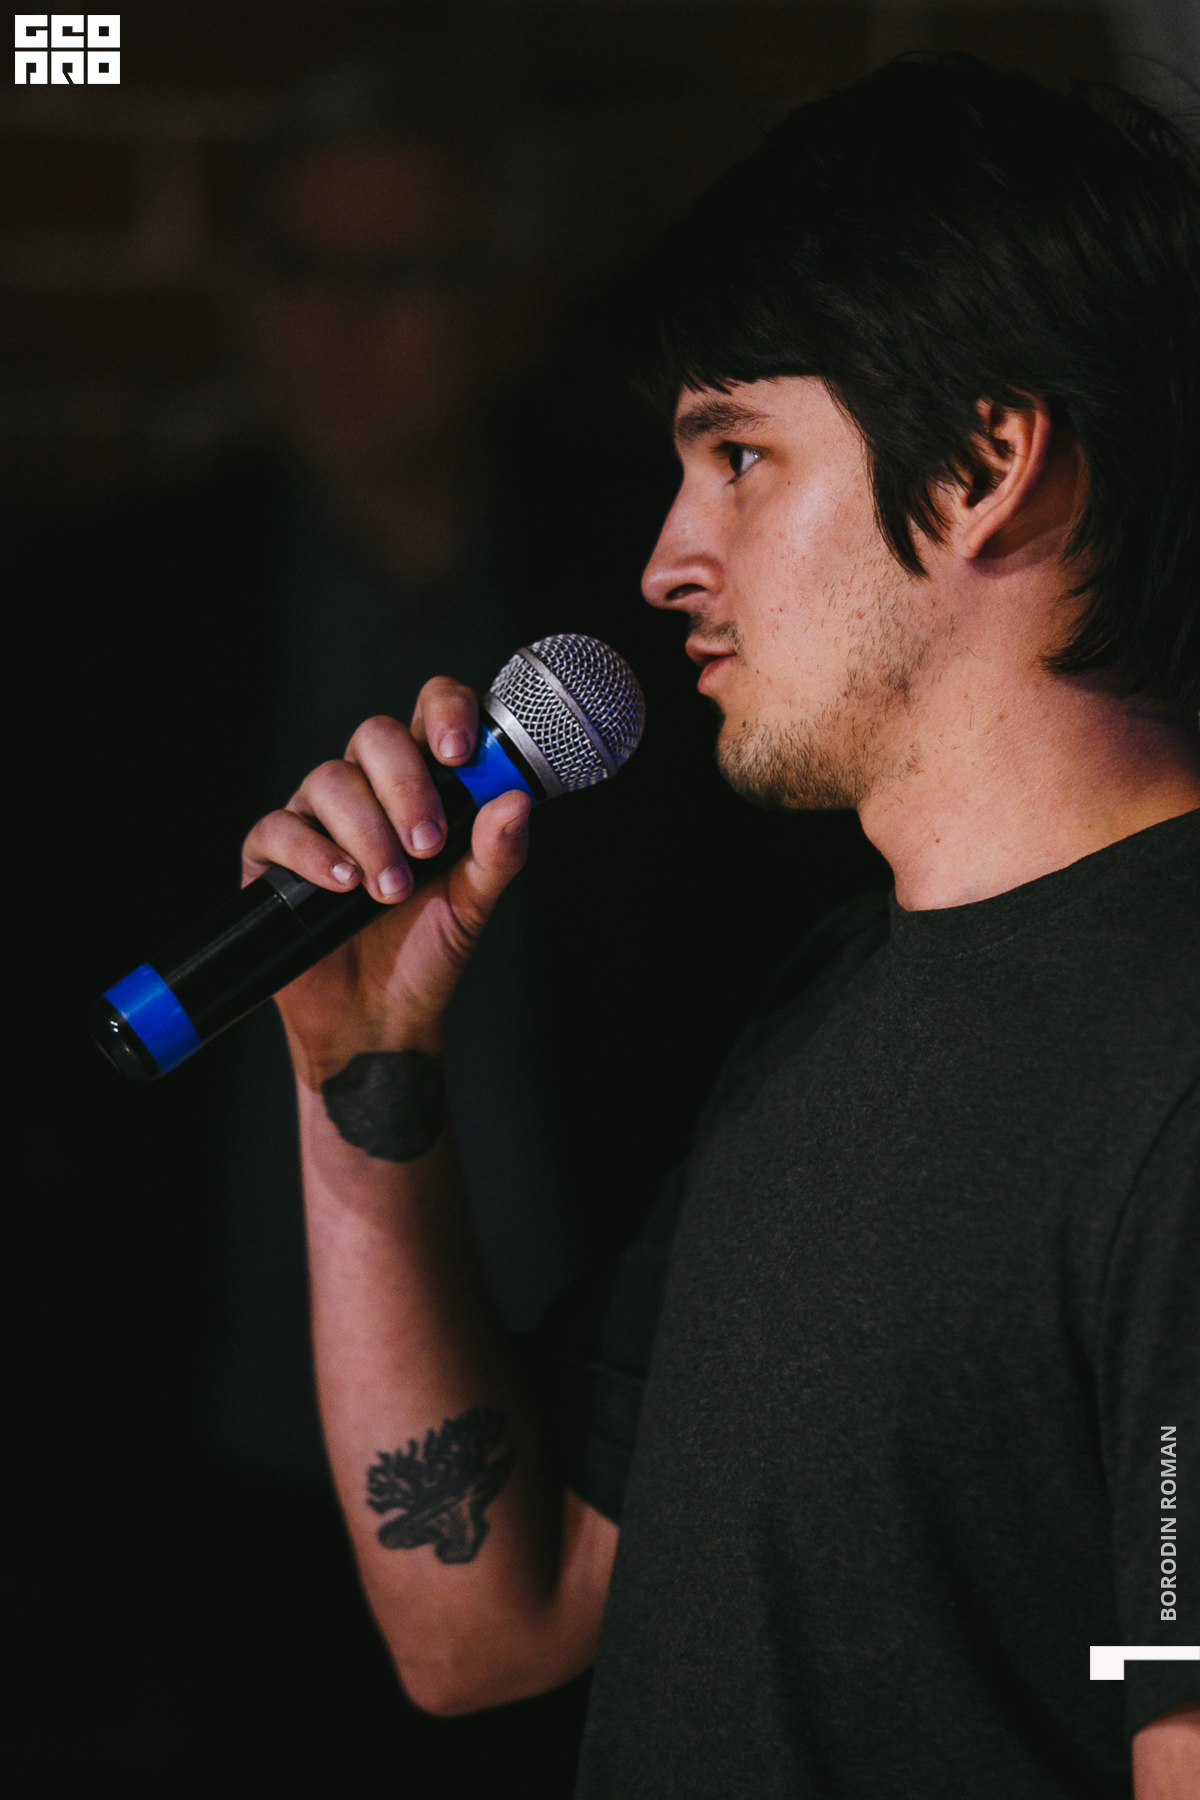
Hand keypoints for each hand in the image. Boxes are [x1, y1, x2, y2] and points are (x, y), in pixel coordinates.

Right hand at [241, 678, 532, 1085]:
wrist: (379, 1016)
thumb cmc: (427, 948)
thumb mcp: (474, 902)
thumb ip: (498, 852)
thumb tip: (516, 801)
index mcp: (424, 781)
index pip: (432, 710)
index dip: (446, 713)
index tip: (460, 753)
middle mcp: (368, 787)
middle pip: (376, 736)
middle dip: (407, 788)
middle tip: (429, 846)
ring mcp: (317, 816)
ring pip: (330, 780)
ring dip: (368, 834)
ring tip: (390, 889)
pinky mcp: (272, 854)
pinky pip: (281, 827)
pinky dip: (314, 854)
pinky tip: (343, 886)